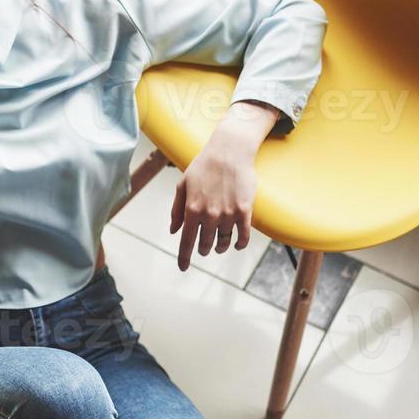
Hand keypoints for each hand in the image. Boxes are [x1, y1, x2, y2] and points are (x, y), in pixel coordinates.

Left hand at [168, 101, 278, 270]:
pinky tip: (237, 245)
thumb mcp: (183, 185)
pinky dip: (239, 244)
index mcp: (191, 209)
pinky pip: (243, 236)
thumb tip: (174, 230)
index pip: (186, 241)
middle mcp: (209, 215)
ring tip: (219, 246)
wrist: (229, 150)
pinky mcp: (244, 211)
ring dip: (220, 247)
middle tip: (203, 248)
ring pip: (224, 241)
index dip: (184, 257)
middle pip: (205, 244)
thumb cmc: (204, 166)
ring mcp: (228, 214)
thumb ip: (177, 210)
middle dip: (203, 249)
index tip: (183, 268)